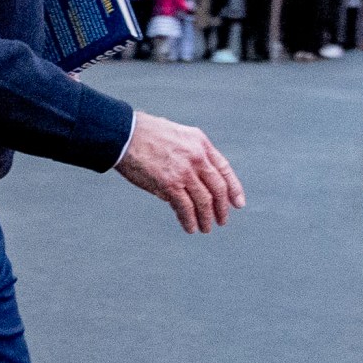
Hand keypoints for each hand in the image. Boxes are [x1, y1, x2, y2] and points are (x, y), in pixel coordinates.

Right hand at [117, 111, 244, 233]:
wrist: (124, 134)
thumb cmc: (145, 135)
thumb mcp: (177, 137)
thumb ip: (189, 159)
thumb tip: (190, 187)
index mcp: (200, 142)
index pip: (224, 168)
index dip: (234, 188)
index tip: (238, 203)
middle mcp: (197, 156)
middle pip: (218, 188)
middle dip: (222, 208)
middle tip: (222, 220)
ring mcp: (184, 171)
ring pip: (204, 201)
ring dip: (206, 218)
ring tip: (205, 228)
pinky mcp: (170, 184)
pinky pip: (185, 207)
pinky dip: (189, 220)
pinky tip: (190, 227)